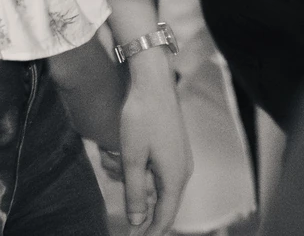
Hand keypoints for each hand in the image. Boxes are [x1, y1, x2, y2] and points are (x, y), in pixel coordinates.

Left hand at [111, 57, 191, 234]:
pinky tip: (130, 170)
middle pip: (166, 206)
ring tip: (119, 179)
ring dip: (142, 192)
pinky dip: (146, 178)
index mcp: (175, 177)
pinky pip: (162, 174)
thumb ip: (136, 192)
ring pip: (162, 188)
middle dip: (146, 216)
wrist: (153, 82)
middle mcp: (183, 170)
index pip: (164, 217)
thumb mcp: (133, 158)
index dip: (150, 233)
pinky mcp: (175, 148)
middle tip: (129, 228)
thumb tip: (138, 221)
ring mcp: (181, 158)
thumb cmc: (142, 118)